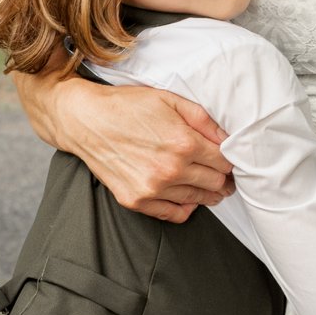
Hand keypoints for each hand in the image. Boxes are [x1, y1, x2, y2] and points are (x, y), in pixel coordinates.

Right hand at [54, 80, 231, 220]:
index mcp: (183, 143)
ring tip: (209, 185)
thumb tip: (227, 138)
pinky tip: (186, 197)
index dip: (230, 159)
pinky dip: (185, 208)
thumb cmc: (126, 106)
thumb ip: (203, 119)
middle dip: (222, 177)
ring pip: (198, 200)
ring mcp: (152, 189)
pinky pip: (173, 214)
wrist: (85, 120)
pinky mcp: (136, 201)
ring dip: (207, 193)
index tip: (227, 157)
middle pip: (215, 183)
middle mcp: (170, 170)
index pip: (225, 162)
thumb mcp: (169, 99)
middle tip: (221, 172)